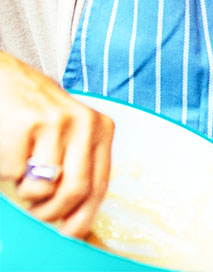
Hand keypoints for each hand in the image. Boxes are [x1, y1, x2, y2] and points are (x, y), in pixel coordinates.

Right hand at [0, 52, 113, 237]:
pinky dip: (5, 172)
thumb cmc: (33, 115)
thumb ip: (77, 167)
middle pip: (76, 192)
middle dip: (52, 214)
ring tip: (21, 172)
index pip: (100, 185)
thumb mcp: (67, 134)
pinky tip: (7, 148)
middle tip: (37, 211)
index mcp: (100, 128)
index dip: (83, 217)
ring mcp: (56, 122)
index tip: (70, 235)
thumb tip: (79, 222)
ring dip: (26, 193)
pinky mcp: (25, 124)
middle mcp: (85, 123)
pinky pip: (14, 173)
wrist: (2, 79)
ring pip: (43, 189)